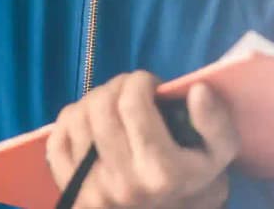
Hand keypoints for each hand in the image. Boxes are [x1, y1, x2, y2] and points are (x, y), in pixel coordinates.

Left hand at [46, 71, 239, 208]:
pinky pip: (56, 139)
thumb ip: (215, 123)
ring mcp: (92, 190)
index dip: (141, 81)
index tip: (151, 86)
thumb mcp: (217, 156)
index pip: (133, 102)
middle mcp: (123, 183)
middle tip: (131, 93)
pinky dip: (71, 122)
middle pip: (102, 105)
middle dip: (117, 86)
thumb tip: (197, 90)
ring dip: (95, 101)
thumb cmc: (189, 180)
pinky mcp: (70, 192)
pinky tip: (91, 127)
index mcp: (161, 171)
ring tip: (114, 108)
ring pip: (78, 117)